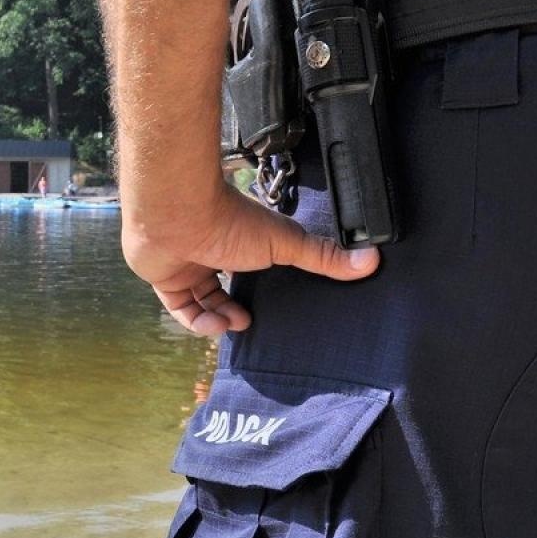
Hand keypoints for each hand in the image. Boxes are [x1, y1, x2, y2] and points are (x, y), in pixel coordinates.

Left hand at [122, 182, 380, 335]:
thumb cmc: (228, 219)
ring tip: (235, 323)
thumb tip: (373, 261)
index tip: (273, 305)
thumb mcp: (284, 242)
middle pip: (222, 287)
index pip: (250, 266)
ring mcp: (185, 264)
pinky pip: (180, 307)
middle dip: (235, 309)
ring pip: (201, 300)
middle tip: (248, 321)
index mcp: (239, 239)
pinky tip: (214, 325)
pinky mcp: (164, 277)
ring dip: (219, 318)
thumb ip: (323, 256)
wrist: (175, 212)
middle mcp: (211, 251)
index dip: (259, 287)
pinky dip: (197, 322)